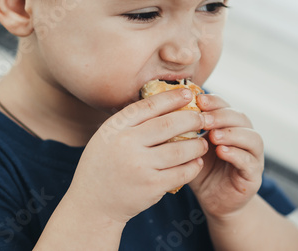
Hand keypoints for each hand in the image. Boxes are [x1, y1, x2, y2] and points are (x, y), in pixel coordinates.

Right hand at [68, 88, 206, 224]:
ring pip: (179, 150)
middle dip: (192, 119)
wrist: (93, 203)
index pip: (149, 105)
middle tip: (203, 118)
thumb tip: (164, 102)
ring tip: (203, 142)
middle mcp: (126, 144)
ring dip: (197, 144)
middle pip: (169, 125)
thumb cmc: (104, 164)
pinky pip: (181, 173)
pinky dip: (193, 166)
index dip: (172, 97)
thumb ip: (130, 122)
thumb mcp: (107, 136)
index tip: (188, 94)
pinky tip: (197, 162)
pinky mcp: (151, 186)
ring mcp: (139, 166)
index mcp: (115, 127)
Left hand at [189, 94, 263, 218]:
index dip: (214, 101)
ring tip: (214, 135)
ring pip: (252, 138)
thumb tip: (164, 111)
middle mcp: (245, 137)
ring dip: (232, 133)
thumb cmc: (200, 170)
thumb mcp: (190, 148)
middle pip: (241, 118)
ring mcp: (253, 156)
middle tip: (204, 119)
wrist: (213, 201)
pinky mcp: (253, 176)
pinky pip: (249, 161)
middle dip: (222, 116)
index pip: (226, 106)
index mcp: (229, 126)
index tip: (198, 100)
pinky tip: (222, 152)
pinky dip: (237, 154)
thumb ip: (185, 132)